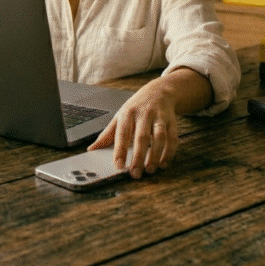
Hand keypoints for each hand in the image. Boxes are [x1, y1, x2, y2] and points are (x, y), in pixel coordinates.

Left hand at [87, 67, 211, 178]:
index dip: (120, 150)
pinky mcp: (172, 121)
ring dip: (155, 155)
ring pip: (159, 137)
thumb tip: (92, 149)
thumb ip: (106, 134)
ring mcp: (159, 117)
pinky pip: (173, 138)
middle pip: (142, 137)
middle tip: (135, 173)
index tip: (118, 165)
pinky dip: (169, 153)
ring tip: (150, 170)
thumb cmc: (136, 107)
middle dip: (138, 157)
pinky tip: (163, 164)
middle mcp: (144, 114)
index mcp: (128, 113)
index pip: (122, 133)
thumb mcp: (119, 117)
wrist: (159, 91)